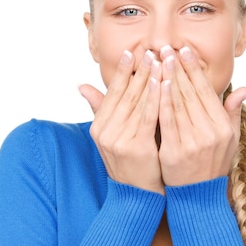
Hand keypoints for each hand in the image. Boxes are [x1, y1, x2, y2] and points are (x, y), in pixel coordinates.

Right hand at [79, 49, 164, 193]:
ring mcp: (119, 140)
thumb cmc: (130, 164)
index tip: (132, 51)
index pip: (112, 92)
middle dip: (139, 69)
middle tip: (151, 49)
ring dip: (149, 77)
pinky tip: (164, 82)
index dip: (122, 71)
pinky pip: (148, 116)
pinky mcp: (137, 147)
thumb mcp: (110, 137)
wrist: (136, 196)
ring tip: (160, 59)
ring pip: (137, 101)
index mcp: (99, 126)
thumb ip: (100, 110)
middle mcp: (105, 131)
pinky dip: (156, 97)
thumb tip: (82, 86)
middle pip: (125, 93)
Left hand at [158, 45, 245, 186]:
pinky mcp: (174, 152)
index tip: (184, 50)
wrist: (198, 198)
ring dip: (167, 78)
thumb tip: (244, 88)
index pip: (207, 91)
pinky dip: (161, 101)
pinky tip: (155, 84)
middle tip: (166, 47)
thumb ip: (233, 113)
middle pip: (191, 93)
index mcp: (223, 127)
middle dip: (178, 67)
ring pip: (178, 103)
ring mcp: (192, 143)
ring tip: (158, 59)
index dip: (195, 69)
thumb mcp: (230, 141)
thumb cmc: (213, 165)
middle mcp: (210, 133)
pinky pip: (166, 121)